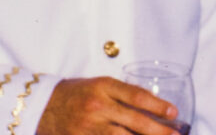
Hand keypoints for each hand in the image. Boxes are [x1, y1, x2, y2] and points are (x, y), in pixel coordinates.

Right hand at [37, 76, 179, 134]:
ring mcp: (89, 127)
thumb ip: (122, 94)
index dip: (158, 105)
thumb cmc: (75, 93)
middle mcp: (98, 106)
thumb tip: (152, 107)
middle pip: (135, 121)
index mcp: (103, 87)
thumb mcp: (98, 84)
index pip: (137, 96)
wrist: (42, 106)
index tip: (174, 113)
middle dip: (159, 131)